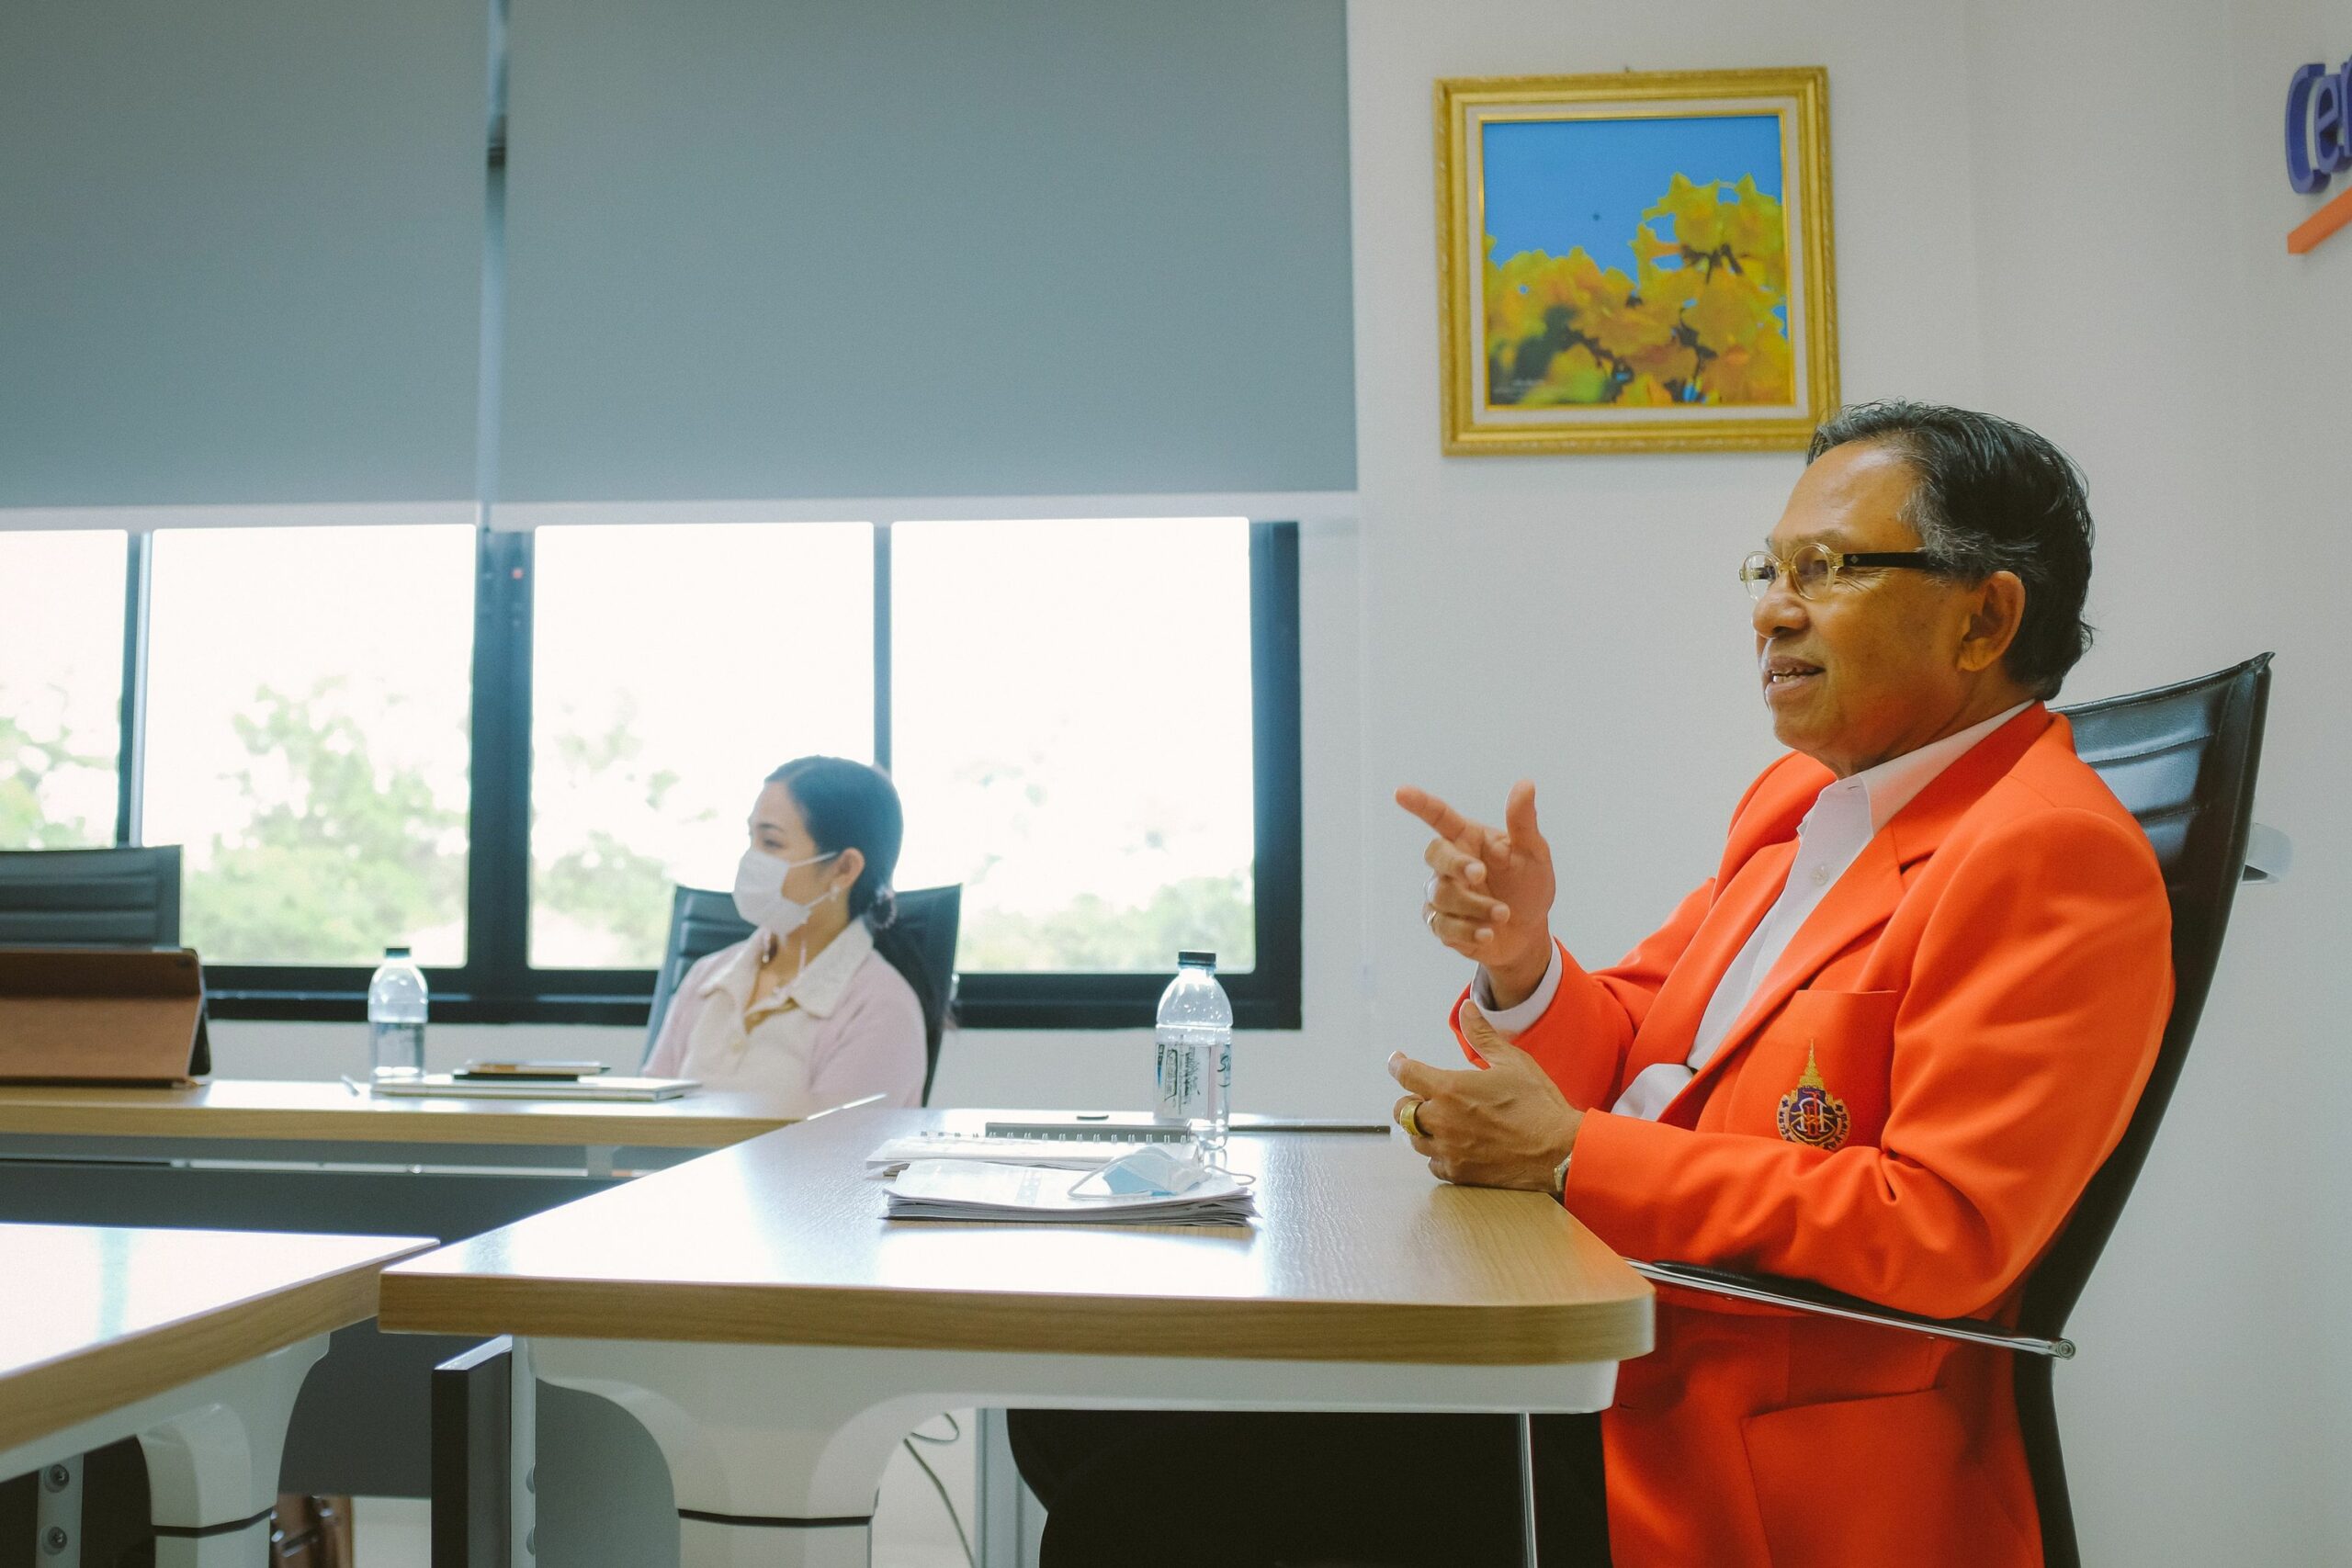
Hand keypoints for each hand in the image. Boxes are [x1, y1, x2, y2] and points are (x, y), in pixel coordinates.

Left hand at [1389, 1003, 1579, 1191]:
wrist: (1559, 1150)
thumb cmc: (1537, 1103)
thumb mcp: (1512, 1061)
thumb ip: (1482, 1035)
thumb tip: (1466, 1009)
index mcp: (1449, 1089)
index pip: (1406, 1074)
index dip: (1398, 1065)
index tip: (1397, 1061)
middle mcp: (1441, 1120)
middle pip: (1403, 1110)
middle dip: (1410, 1099)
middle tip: (1424, 1095)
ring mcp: (1448, 1149)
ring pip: (1415, 1139)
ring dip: (1422, 1128)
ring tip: (1438, 1121)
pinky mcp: (1460, 1173)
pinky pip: (1433, 1165)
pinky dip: (1437, 1155)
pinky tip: (1451, 1147)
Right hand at [1395, 779, 1555, 1004]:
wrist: (1528, 933)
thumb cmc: (1529, 886)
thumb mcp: (1534, 854)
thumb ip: (1523, 822)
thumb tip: (1525, 784)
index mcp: (1469, 839)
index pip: (1440, 817)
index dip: (1420, 804)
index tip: (1401, 793)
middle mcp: (1451, 863)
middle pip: (1435, 854)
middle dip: (1456, 864)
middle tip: (1480, 874)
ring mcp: (1442, 893)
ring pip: (1442, 895)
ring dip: (1476, 906)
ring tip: (1503, 914)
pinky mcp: (1441, 923)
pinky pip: (1443, 925)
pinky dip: (1468, 930)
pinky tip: (1488, 934)